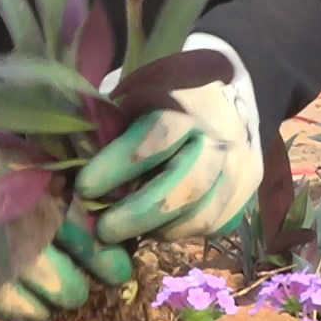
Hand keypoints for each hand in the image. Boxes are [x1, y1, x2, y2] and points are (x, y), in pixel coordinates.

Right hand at [0, 121, 132, 320]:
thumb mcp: (23, 164)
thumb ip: (65, 194)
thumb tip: (114, 231)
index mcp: (21, 189)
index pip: (80, 234)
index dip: (104, 259)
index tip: (118, 272)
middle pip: (60, 282)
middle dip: (74, 290)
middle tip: (75, 288)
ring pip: (28, 309)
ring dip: (43, 308)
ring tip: (45, 299)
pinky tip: (15, 310)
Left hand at [77, 35, 262, 243]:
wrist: (229, 89)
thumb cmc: (166, 92)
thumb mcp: (137, 92)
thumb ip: (111, 123)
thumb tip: (71, 161)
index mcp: (189, 101)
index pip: (156, 136)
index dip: (118, 165)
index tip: (84, 187)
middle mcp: (222, 133)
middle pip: (184, 185)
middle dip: (138, 213)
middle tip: (103, 230)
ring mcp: (242, 162)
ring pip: (203, 212)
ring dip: (160, 228)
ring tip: (130, 230)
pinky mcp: (250, 186)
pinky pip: (216, 222)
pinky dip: (183, 231)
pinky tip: (159, 226)